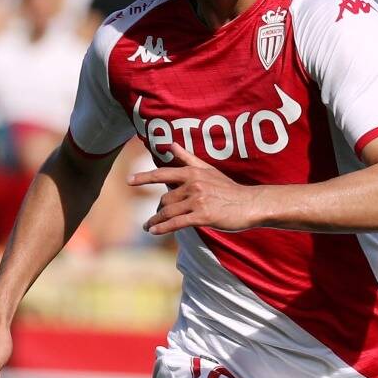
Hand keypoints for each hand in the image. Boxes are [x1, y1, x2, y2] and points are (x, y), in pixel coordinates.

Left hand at [131, 147, 261, 235]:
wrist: (249, 204)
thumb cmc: (228, 188)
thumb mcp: (208, 170)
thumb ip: (188, 158)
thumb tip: (171, 145)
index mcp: (192, 173)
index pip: (162, 173)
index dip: (144, 177)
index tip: (129, 180)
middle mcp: (193, 185)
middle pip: (165, 199)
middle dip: (158, 210)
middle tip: (152, 218)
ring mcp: (197, 201)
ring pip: (168, 212)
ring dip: (155, 221)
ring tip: (148, 227)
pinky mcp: (202, 216)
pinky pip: (176, 223)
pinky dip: (163, 228)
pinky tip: (153, 232)